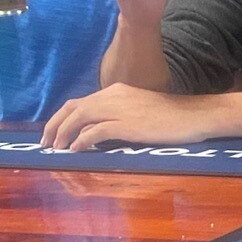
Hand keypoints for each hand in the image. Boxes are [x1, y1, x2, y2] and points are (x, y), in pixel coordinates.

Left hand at [41, 84, 220, 151]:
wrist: (195, 115)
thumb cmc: (172, 116)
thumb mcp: (140, 110)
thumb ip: (118, 116)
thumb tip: (97, 134)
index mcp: (116, 91)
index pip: (80, 102)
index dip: (62, 118)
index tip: (53, 133)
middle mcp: (113, 96)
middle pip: (73, 108)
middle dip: (55, 126)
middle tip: (46, 144)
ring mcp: (120, 109)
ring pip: (80, 118)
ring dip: (63, 134)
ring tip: (56, 149)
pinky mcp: (128, 124)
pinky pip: (96, 132)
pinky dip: (82, 141)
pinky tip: (75, 151)